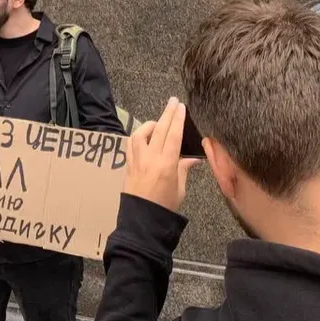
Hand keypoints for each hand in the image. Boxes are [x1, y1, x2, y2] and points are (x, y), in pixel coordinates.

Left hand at [124, 97, 199, 211]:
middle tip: (173, 101)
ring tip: (159, 122)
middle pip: (159, 129)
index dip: (178, 119)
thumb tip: (191, 159)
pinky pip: (132, 144)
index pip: (173, 135)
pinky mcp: (129, 164)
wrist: (141, 219)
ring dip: (150, 124)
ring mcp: (137, 160)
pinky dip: (139, 136)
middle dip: (167, 113)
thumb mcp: (179, 188)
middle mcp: (150, 158)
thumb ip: (183, 169)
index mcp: (166, 164)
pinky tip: (144, 136)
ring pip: (140, 134)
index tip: (181, 106)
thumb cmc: (165, 206)